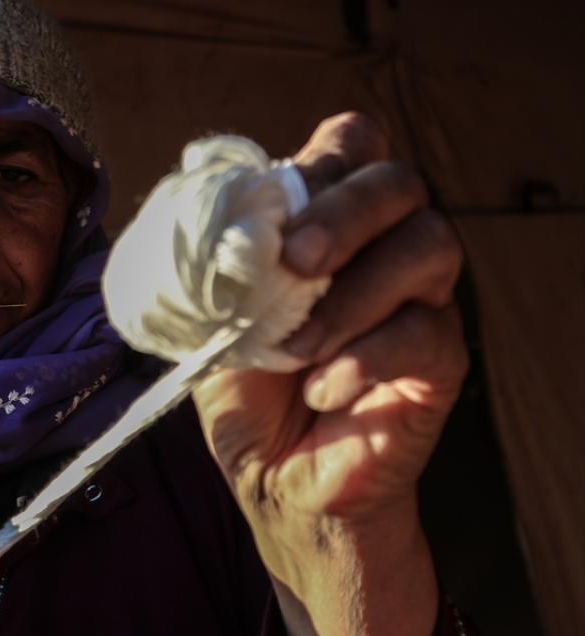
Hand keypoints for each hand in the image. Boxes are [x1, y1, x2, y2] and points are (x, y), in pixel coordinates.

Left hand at [194, 111, 466, 532]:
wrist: (274, 480)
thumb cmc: (245, 393)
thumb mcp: (211, 323)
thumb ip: (214, 270)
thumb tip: (206, 225)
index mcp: (328, 223)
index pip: (354, 145)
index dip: (325, 159)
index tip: (275, 207)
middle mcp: (384, 247)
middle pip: (398, 183)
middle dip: (344, 211)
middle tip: (293, 261)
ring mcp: (420, 300)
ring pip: (431, 245)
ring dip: (356, 291)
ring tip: (297, 346)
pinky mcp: (441, 361)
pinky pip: (427, 332)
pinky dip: (366, 356)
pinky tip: (321, 388)